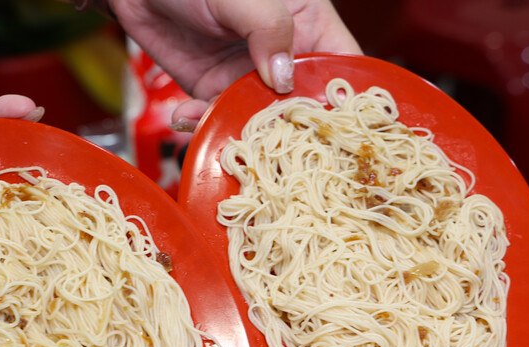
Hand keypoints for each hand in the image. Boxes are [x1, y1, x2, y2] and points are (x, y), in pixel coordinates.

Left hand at [110, 0, 361, 128]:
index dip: (344, 98)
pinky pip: (215, 118)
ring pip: (259, 120)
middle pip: (302, 105)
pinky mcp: (212, 90)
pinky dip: (201, 123)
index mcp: (308, 24)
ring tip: (220, 127)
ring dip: (241, 131)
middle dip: (289, 127)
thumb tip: (282, 79)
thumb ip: (268, 28)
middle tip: (270, 140)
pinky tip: (185, 114)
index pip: (341, 66)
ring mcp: (247, 77)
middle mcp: (282, 56)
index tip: (334, 125)